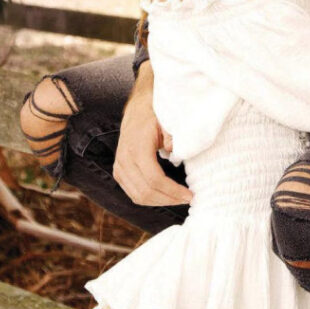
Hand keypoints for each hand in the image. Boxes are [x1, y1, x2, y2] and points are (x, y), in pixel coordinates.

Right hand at [112, 72, 192, 206]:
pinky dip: (149, 199)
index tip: (190, 195)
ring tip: (178, 199)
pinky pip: (132, 193)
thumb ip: (173, 136)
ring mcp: (119, 166)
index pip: (154, 179)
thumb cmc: (156, 113)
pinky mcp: (119, 171)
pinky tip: (165, 196)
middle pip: (146, 191)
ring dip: (160, 202)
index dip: (172, 191)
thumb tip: (175, 153)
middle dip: (169, 199)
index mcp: (137, 147)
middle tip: (188, 199)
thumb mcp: (167, 120)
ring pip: (138, 196)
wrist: (138, 106)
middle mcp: (124, 159)